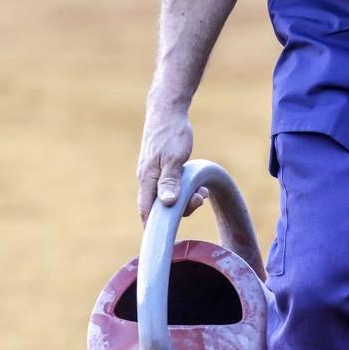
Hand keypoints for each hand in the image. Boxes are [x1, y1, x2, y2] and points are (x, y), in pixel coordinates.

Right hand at [136, 103, 208, 221]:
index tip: (165, 239)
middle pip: (159, 207)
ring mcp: (153, 174)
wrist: (167, 110)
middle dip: (180, 210)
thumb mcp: (175, 158)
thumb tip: (167, 204)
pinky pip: (169, 187)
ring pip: (166, 197)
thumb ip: (170, 181)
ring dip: (185, 200)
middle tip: (200, 199)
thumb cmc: (171, 133)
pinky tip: (197, 186)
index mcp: (147, 179)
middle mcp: (147, 179)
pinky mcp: (160, 168)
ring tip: (202, 193)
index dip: (154, 228)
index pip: (146, 211)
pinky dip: (183, 191)